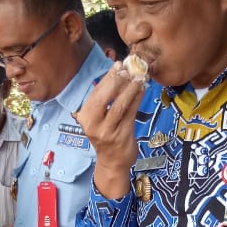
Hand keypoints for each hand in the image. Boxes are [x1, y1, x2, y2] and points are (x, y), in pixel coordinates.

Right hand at [76, 61, 144, 199]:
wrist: (112, 162)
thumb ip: (105, 99)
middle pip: (104, 98)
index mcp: (84, 117)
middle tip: (127, 68)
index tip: (117, 64)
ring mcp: (107, 131)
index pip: (95, 93)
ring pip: (119, 105)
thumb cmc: (106, 135)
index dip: (107, 78)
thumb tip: (118, 74)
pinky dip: (137, 99)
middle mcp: (92, 124)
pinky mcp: (122, 136)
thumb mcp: (99, 118)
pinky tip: (142, 90)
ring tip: (138, 77)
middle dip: (116, 80)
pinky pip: (130, 113)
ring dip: (130, 89)